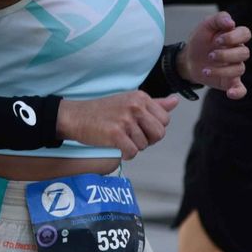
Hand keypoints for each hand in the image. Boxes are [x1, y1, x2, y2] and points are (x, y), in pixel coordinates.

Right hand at [57, 92, 182, 160]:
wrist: (76, 116)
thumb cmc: (104, 111)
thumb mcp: (130, 101)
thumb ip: (154, 104)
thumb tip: (175, 101)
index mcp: (141, 97)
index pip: (165, 120)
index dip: (155, 129)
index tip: (141, 128)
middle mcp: (135, 106)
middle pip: (159, 134)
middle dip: (148, 140)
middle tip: (133, 136)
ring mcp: (125, 120)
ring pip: (144, 145)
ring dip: (134, 146)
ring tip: (120, 138)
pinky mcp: (115, 133)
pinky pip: (132, 152)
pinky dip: (125, 154)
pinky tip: (117, 146)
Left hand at [178, 10, 251, 99]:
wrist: (188, 59)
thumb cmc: (199, 40)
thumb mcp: (205, 25)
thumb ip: (218, 19)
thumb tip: (231, 22)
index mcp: (234, 37)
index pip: (245, 33)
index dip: (233, 37)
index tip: (217, 40)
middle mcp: (237, 52)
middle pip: (244, 52)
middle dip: (226, 54)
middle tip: (209, 55)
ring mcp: (235, 67)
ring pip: (239, 69)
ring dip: (221, 70)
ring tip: (205, 69)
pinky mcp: (230, 82)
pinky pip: (241, 89)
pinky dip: (238, 92)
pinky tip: (230, 93)